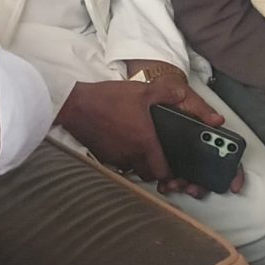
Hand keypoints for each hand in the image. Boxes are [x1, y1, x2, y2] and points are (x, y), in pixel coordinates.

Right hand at [59, 65, 243, 198]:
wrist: (74, 104)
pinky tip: (125, 143)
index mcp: (145, 142)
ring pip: (134, 170)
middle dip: (157, 170)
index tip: (176, 166)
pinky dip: (126, 158)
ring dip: (141, 164)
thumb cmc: (109, 97)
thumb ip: (170, 95)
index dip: (171, 172)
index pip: (163, 171)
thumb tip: (190, 100)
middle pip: (149, 175)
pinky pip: (120, 163)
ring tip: (144, 150)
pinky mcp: (103, 155)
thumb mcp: (144, 90)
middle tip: (162, 159)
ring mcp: (116, 157)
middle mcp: (131, 154)